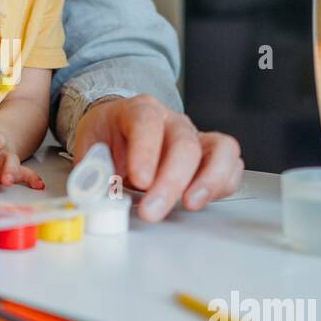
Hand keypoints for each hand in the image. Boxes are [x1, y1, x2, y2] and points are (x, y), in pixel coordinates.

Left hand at [72, 95, 242, 221]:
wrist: (121, 129)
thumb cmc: (108, 138)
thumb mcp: (89, 148)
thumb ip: (91, 171)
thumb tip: (93, 194)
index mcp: (139, 110)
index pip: (146, 122)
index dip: (145, 151)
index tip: (139, 180)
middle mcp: (172, 121)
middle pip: (184, 144)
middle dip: (170, 181)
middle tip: (152, 210)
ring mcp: (196, 136)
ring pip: (220, 149)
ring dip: (209, 180)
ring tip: (190, 204)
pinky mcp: (211, 155)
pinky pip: (231, 165)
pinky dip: (223, 185)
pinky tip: (201, 200)